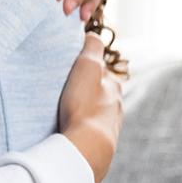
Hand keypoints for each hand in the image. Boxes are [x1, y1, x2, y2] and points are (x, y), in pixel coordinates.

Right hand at [58, 33, 124, 182]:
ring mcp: (110, 126)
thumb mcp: (87, 67)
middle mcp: (116, 105)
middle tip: (64, 90)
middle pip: (100, 92)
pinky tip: (71, 128)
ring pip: (96, 111)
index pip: (101, 70)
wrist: (87, 148)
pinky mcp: (101, 144)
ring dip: (83, 109)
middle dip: (85, 90)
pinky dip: (82, 126)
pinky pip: (90, 130)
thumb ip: (92, 48)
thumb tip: (93, 34)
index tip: (69, 69)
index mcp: (114, 86)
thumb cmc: (85, 106)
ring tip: (65, 110)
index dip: (85, 66)